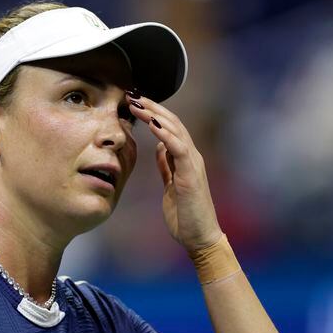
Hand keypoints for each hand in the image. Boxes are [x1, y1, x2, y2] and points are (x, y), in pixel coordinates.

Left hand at [126, 91, 222, 252]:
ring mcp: (193, 164)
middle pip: (172, 123)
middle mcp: (191, 157)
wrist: (199, 237)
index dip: (152, 113)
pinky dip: (166, 135)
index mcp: (185, 159)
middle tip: (132, 95)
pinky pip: (179, 149)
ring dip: (156, 115)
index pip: (169, 128)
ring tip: (138, 104)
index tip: (133, 103)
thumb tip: (159, 147)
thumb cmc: (186, 215)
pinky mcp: (191, 175)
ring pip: (176, 131)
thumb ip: (166, 166)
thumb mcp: (170, 186)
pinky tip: (153, 125)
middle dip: (152, 107)